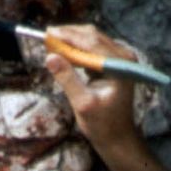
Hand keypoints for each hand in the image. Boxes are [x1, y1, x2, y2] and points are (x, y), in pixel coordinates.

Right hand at [44, 24, 143, 164]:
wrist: (117, 137)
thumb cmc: (102, 125)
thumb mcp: (82, 103)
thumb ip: (68, 79)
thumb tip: (50, 57)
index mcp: (120, 64)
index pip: (91, 42)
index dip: (68, 36)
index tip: (48, 33)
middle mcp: (124, 56)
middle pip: (92, 36)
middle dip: (69, 34)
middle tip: (46, 36)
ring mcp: (120, 58)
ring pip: (93, 39)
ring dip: (72, 39)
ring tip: (51, 42)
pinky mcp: (114, 62)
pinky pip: (94, 48)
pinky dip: (78, 48)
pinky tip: (64, 51)